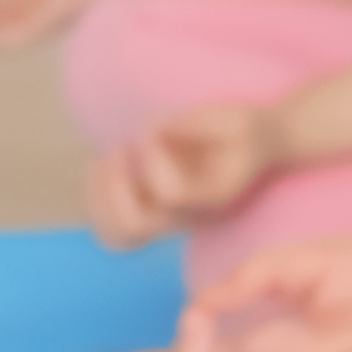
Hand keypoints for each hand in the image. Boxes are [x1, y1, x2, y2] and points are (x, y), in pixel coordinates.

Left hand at [84, 104, 283, 245]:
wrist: (257, 147)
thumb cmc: (242, 130)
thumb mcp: (232, 119)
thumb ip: (192, 123)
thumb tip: (147, 133)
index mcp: (212, 197)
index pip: (170, 193)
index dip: (153, 157)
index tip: (153, 130)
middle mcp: (188, 216)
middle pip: (135, 225)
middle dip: (116, 185)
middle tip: (119, 149)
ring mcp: (167, 219)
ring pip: (117, 233)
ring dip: (100, 194)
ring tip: (103, 158)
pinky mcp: (149, 213)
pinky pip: (109, 226)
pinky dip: (94, 198)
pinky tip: (99, 165)